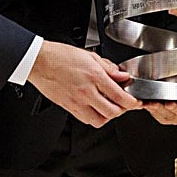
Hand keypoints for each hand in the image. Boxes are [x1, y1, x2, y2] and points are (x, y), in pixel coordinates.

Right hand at [26, 41, 141, 126]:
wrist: (40, 62)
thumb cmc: (61, 56)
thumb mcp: (90, 56)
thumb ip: (109, 68)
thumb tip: (123, 76)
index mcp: (94, 76)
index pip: (120, 96)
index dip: (133, 102)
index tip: (137, 101)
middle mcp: (86, 92)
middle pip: (112, 112)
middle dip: (123, 110)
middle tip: (125, 103)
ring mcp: (77, 102)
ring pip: (100, 120)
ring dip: (108, 115)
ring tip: (110, 106)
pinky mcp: (68, 107)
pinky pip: (86, 119)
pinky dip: (95, 117)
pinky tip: (96, 108)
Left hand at [142, 65, 176, 124]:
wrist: (173, 84)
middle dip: (174, 109)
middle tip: (169, 103)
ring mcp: (176, 118)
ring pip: (168, 116)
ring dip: (161, 110)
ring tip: (155, 103)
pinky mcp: (164, 118)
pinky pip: (158, 116)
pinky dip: (152, 109)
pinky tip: (147, 103)